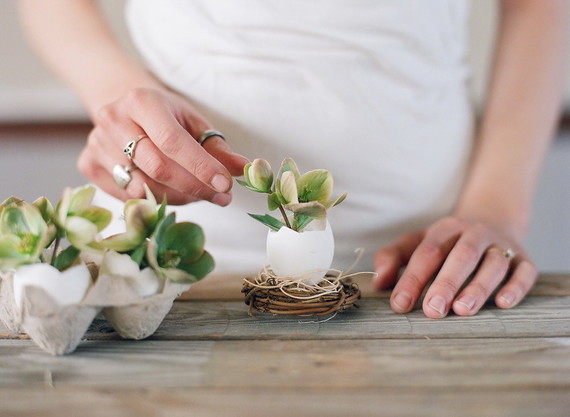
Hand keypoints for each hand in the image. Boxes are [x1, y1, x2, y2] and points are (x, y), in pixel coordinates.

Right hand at [78, 88, 248, 204]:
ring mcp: (96, 143)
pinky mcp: (88, 164)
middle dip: (194, 187)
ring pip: (142, 187)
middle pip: (157, 168)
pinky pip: (127, 195)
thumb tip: (244, 169)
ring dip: (177, 197)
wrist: (124, 106)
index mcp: (142, 101)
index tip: (226, 185)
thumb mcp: (193, 122)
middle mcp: (113, 119)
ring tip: (197, 192)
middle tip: (220, 196)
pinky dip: (153, 200)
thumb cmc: (166, 116)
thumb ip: (217, 147)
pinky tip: (169, 190)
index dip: (201, 167)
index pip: (173, 142)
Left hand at [372, 216, 537, 317]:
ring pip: (493, 264)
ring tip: (462, 310)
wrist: (493, 221)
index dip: (413, 279)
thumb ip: (393, 258)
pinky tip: (503, 304)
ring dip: (478, 287)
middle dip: (446, 283)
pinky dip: (516, 287)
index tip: (400, 304)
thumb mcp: (417, 243)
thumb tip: (379, 283)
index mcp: (445, 229)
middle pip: (461, 256)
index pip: (427, 253)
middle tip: (432, 311)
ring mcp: (502, 246)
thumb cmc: (447, 243)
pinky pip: (525, 272)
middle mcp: (475, 233)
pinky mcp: (525, 260)